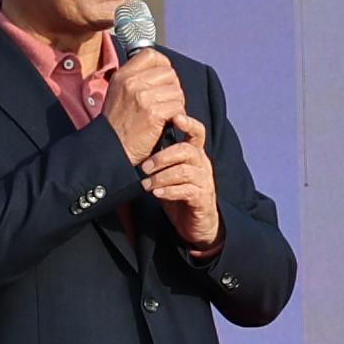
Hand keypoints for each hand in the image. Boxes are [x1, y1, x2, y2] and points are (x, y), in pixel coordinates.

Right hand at [106, 46, 187, 165]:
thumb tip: (161, 70)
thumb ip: (136, 79)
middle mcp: (132, 82)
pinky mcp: (153, 113)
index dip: (163, 65)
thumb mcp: (119, 93)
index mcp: (123, 75)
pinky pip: (178, 107)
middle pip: (169, 72)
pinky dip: (178, 116)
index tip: (164, 79)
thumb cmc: (118, 124)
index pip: (151, 55)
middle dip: (173, 87)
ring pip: (176, 90)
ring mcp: (142, 97)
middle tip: (167, 101)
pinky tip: (168, 123)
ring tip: (167, 114)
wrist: (111, 148)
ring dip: (176, 103)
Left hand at [140, 121, 222, 251]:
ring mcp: (204, 182)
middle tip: (144, 167)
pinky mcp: (203, 200)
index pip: (197, 132)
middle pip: (186, 150)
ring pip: (184, 171)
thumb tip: (138, 144)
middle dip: (162, 157)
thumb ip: (161, 160)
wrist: (197, 225)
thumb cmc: (180, 195)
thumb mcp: (169, 174)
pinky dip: (169, 191)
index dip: (189, 123)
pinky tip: (156, 194)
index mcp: (195, 154)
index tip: (175, 117)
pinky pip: (187, 191)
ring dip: (161, 177)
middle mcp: (202, 165)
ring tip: (146, 184)